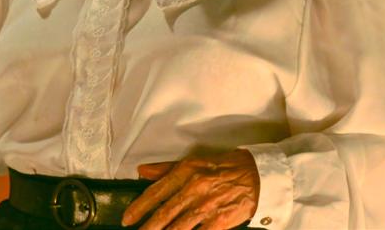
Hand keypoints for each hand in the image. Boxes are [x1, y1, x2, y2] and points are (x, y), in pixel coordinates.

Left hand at [121, 149, 259, 229]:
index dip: (139, 207)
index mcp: (186, 171)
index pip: (156, 191)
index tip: (127, 218)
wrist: (257, 175)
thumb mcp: (195, 162)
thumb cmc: (225, 167)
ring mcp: (206, 206)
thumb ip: (167, 168)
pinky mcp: (219, 221)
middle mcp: (194, 187)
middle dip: (147, 228)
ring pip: (177, 228)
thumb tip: (142, 171)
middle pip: (164, 213)